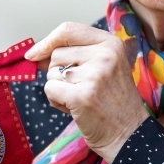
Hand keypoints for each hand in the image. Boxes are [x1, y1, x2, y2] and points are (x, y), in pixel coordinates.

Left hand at [25, 22, 148, 163]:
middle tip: (80, 88)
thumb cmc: (112, 102)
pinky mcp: (82, 96)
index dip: (48, 41)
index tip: (34, 54)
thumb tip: (35, 53)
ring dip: (58, 89)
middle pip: (57, 54)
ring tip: (80, 99)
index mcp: (111, 44)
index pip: (69, 30)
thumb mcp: (102, 69)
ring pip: (51, 73)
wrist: (129, 134)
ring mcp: (95, 75)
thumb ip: (72, 56)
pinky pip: (50, 89)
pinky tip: (74, 108)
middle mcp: (105, 55)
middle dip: (58, 73)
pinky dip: (55, 101)